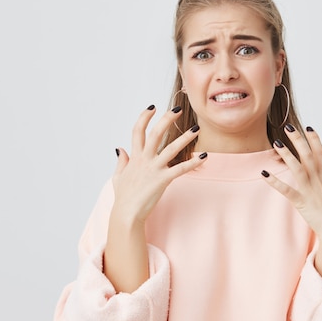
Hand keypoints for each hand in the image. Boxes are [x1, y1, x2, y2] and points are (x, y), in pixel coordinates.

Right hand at [112, 105, 206, 224]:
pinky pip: (180, 169)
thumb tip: (120, 148)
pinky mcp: (162, 180)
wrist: (127, 213)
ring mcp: (154, 169)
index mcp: (134, 157)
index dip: (144, 117)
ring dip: (185, 137)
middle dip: (166, 119)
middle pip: (155, 133)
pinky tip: (204, 157)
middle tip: (177, 108)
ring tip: (197, 129)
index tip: (152, 107)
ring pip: (171, 148)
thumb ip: (121, 161)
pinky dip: (193, 163)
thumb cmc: (124, 197)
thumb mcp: (118, 176)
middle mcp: (144, 159)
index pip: (137, 131)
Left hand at [262, 124, 321, 245]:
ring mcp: (309, 190)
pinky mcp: (301, 202)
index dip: (314, 139)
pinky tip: (264, 173)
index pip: (321, 153)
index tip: (308, 127)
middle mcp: (318, 181)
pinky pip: (286, 190)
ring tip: (276, 142)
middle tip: (289, 127)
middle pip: (308, 155)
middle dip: (298, 140)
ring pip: (297, 168)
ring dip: (286, 154)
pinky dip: (274, 181)